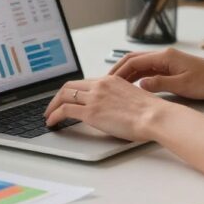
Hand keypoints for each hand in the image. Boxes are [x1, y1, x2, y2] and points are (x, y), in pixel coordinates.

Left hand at [43, 76, 170, 141]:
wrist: (154, 116)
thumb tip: (112, 107)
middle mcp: (100, 86)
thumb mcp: (131, 97)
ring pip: (63, 96)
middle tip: (52, 107)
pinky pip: (65, 110)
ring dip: (52, 106)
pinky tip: (52, 122)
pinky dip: (54, 116)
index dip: (71, 91)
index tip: (66, 99)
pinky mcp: (91, 112)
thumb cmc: (150, 112)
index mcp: (110, 80)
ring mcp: (94, 98)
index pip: (84, 83)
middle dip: (57, 97)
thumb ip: (118, 98)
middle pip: (69, 86)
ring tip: (48, 116)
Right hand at [108, 47, 203, 100]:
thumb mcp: (183, 85)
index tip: (108, 81)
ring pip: (141, 64)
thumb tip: (140, 84)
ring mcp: (167, 61)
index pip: (135, 61)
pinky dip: (138, 76)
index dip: (120, 71)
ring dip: (128, 73)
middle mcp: (164, 55)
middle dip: (119, 70)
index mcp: (165, 57)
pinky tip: (133, 86)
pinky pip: (149, 69)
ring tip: (116, 86)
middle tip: (106, 82)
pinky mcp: (171, 67)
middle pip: (134, 59)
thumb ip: (160, 83)